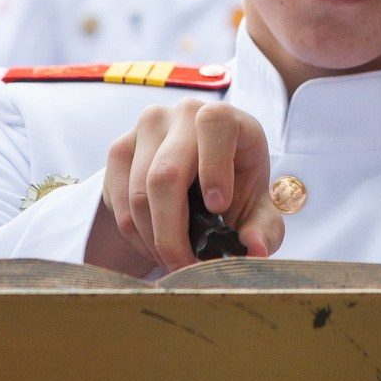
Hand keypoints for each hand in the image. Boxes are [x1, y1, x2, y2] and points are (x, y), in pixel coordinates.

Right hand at [89, 99, 282, 273]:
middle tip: (185, 266)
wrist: (202, 176)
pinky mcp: (121, 148)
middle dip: (172, 233)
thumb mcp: (259, 208)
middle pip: (164, 175)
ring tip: (172, 260)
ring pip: (137, 193)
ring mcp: (146, 128)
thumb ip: (264, 230)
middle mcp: (183, 114)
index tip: (218, 208)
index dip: (214, 166)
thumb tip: (254, 249)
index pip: (215, 123)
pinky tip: (154, 244)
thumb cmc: (236, 187)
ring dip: (152, 239)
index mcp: (227, 119)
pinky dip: (134, 233)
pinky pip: (117, 199)